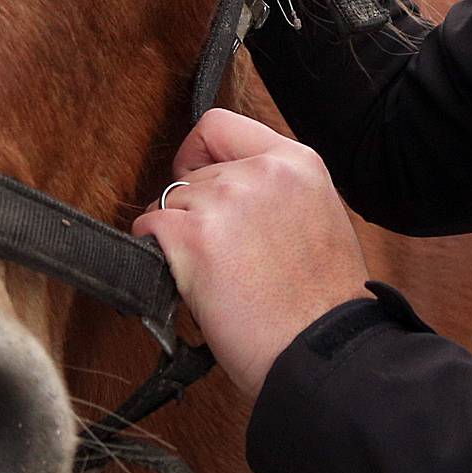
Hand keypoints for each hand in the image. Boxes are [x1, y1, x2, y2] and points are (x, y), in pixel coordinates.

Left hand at [132, 108, 369, 398]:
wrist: (320, 348)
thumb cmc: (322, 303)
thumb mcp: (320, 218)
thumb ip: (279, 191)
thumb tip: (231, 191)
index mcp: (298, 163)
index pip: (219, 124)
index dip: (198, 153)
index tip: (199, 178)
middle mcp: (261, 172)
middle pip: (192, 173)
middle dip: (195, 210)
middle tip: (221, 253)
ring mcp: (226, 200)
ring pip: (168, 202)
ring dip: (177, 235)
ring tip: (211, 272)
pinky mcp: (193, 237)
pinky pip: (148, 227)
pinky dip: (154, 251)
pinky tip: (183, 276)